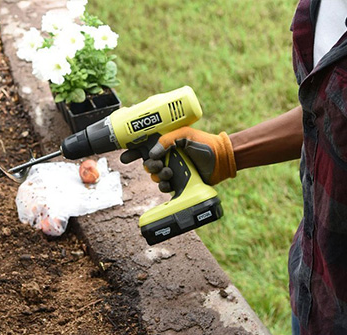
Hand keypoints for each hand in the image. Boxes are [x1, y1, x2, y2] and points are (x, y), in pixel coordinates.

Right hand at [120, 127, 236, 192]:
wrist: (221, 160)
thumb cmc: (205, 144)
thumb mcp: (185, 135)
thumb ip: (168, 140)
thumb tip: (152, 153)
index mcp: (166, 143)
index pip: (144, 147)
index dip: (132, 152)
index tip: (124, 157)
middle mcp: (167, 156)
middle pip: (147, 164)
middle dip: (148, 166)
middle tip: (156, 165)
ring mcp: (172, 170)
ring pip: (154, 176)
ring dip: (158, 176)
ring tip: (169, 173)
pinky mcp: (178, 183)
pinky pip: (163, 187)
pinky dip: (163, 186)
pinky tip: (169, 182)